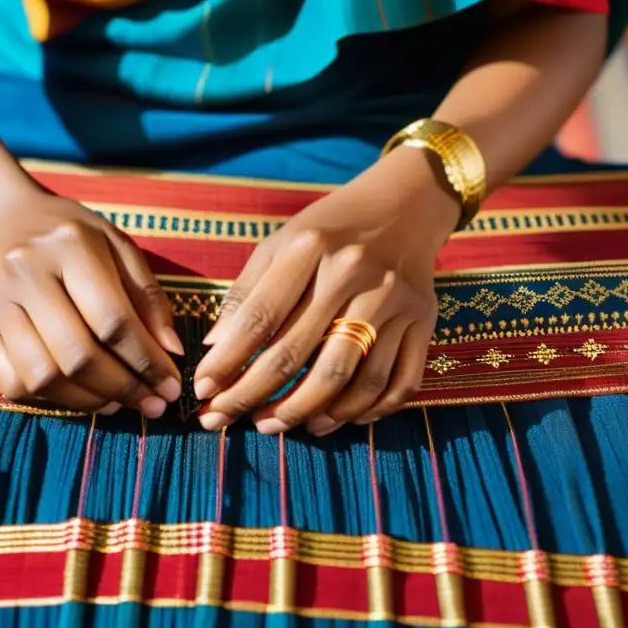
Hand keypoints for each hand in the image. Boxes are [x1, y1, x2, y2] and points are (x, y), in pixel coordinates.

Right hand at [0, 187, 183, 416]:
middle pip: (78, 355)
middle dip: (123, 389)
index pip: (113, 321)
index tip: (171, 387)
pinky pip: (12, 385)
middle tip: (151, 405)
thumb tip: (171, 352)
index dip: (147, 362)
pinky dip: (51, 400)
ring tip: (117, 402)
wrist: (1, 220)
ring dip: (89, 401)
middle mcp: (24, 273)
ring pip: (44, 376)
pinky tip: (78, 394)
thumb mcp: (119, 248)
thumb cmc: (71, 236)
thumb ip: (149, 297)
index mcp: (68, 246)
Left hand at [193, 148, 459, 434]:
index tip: (202, 391)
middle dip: (254, 396)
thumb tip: (216, 351)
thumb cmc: (331, 228)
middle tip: (225, 420)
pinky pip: (398, 382)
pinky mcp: (424, 321)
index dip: (228, 361)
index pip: (261, 318)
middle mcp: (355, 274)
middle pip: (300, 355)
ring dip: (307, 412)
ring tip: (275, 425)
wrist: (407, 203)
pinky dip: (367, 411)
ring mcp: (394, 301)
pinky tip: (334, 420)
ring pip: (350, 378)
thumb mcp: (282, 242)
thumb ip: (247, 293)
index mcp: (311, 247)